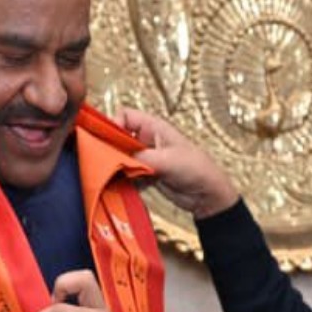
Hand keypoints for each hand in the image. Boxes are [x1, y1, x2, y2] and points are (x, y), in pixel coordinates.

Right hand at [117, 108, 239, 218]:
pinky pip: (127, 174)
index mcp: (154, 127)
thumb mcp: (167, 160)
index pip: (125, 116)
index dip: (113, 124)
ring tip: (112, 177)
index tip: (107, 140)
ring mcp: (146, 158)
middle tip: (105, 162)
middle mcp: (147, 140)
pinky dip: (123, 181)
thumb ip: (140, 158)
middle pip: (119, 138)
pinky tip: (123, 187)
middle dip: (111, 150)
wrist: (207, 196)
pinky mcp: (146, 174)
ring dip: (116, 167)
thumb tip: (116, 159)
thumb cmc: (196, 169)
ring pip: (121, 158)